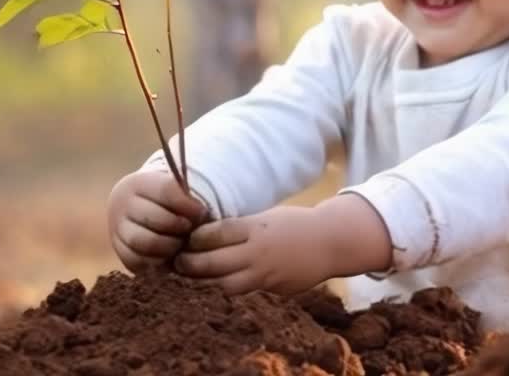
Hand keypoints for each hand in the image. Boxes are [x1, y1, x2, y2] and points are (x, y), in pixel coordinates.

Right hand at [106, 170, 206, 272]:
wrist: (136, 210)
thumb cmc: (165, 200)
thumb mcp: (174, 190)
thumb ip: (186, 197)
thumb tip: (201, 214)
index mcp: (139, 183)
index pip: (165, 191)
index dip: (187, 204)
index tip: (202, 212)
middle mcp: (123, 204)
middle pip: (155, 218)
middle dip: (179, 227)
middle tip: (191, 231)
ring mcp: (117, 229)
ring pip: (146, 242)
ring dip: (170, 246)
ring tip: (181, 243)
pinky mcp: (119, 251)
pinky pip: (139, 261)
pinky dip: (157, 261)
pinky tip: (169, 255)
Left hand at [175, 195, 391, 294]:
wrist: (331, 242)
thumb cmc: (294, 224)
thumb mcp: (265, 216)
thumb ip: (239, 227)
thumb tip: (204, 234)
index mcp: (255, 228)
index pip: (215, 234)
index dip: (194, 238)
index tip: (183, 239)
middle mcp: (258, 252)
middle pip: (213, 263)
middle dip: (190, 264)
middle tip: (177, 262)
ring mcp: (266, 274)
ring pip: (225, 285)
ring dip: (209, 282)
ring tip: (197, 277)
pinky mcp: (273, 290)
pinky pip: (245, 292)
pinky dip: (232, 288)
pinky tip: (223, 283)